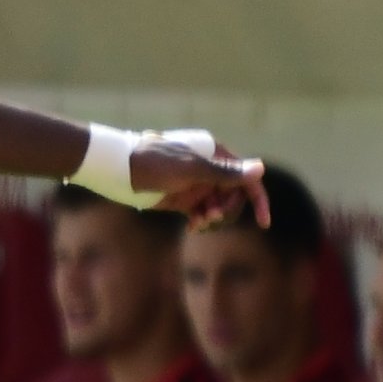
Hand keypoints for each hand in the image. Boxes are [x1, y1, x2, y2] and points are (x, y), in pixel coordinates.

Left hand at [131, 138, 270, 227]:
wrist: (119, 169)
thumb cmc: (154, 163)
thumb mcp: (191, 169)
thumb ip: (225, 172)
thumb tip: (260, 168)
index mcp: (216, 154)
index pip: (246, 178)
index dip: (259, 199)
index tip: (264, 223)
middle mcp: (210, 169)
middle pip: (234, 196)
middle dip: (228, 210)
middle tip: (211, 216)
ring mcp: (197, 184)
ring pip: (219, 207)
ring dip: (214, 218)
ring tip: (198, 224)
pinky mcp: (184, 198)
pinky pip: (203, 214)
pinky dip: (202, 222)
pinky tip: (192, 227)